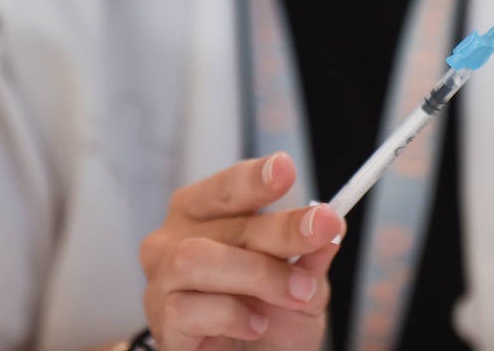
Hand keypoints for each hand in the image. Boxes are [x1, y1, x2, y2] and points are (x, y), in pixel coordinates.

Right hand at [139, 153, 344, 350]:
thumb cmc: (266, 321)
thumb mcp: (302, 287)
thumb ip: (311, 258)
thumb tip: (331, 227)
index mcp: (205, 215)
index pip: (226, 187)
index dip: (254, 177)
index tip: (286, 168)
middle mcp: (174, 239)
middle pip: (223, 221)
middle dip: (279, 226)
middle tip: (322, 229)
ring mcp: (161, 280)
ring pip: (195, 258)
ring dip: (256, 274)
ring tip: (294, 294)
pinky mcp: (162, 321)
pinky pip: (189, 307)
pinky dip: (231, 315)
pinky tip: (253, 325)